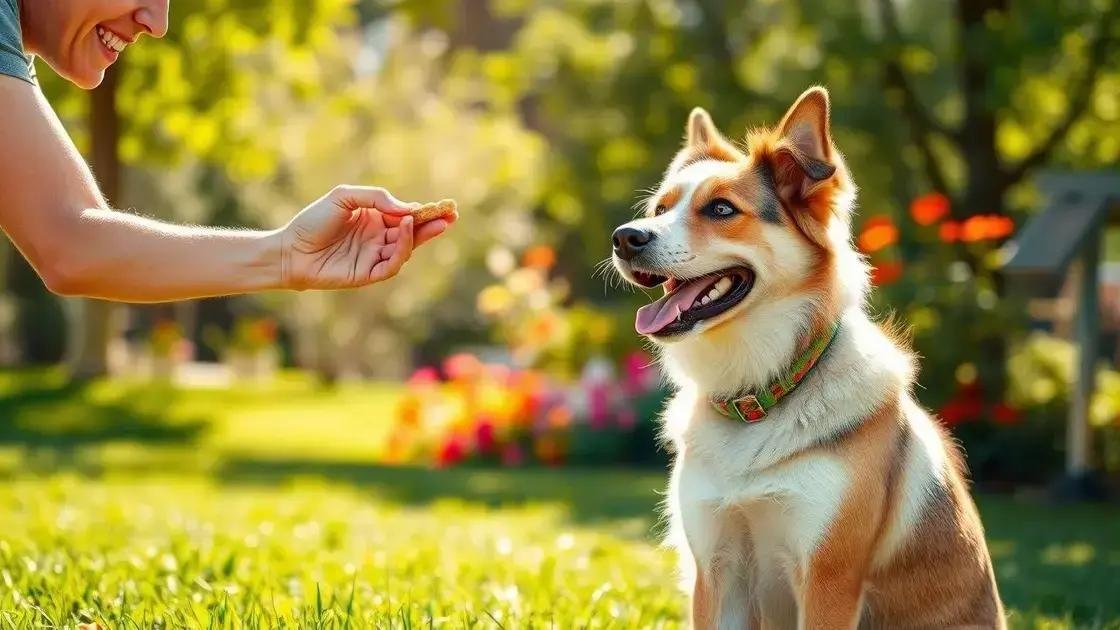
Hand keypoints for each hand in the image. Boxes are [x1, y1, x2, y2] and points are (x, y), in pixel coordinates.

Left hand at [280, 185, 455, 289]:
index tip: (444, 207)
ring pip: (405, 249)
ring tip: (423, 221)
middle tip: (451, 217)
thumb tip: (407, 209)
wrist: (290, 249)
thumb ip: (376, 198)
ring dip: (417, 236)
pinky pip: (392, 265)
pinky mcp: (368, 275)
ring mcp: (374, 258)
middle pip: (413, 234)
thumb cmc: (313, 220)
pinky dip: (401, 249)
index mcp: (375, 221)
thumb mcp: (345, 197)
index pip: (407, 217)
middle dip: (432, 226)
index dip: (426, 213)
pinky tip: (404, 230)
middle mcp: (378, 240)